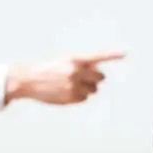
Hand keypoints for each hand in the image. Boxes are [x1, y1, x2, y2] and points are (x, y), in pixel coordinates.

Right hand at [6, 51, 124, 104]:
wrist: (27, 80)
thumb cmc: (45, 69)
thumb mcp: (63, 61)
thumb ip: (80, 65)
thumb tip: (97, 75)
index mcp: (74, 59)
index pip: (97, 56)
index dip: (112, 55)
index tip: (125, 53)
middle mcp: (76, 71)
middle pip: (100, 77)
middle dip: (94, 79)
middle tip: (83, 79)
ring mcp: (74, 84)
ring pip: (93, 90)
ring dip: (87, 89)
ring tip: (70, 86)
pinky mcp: (71, 97)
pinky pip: (84, 98)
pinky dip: (78, 97)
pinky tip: (65, 93)